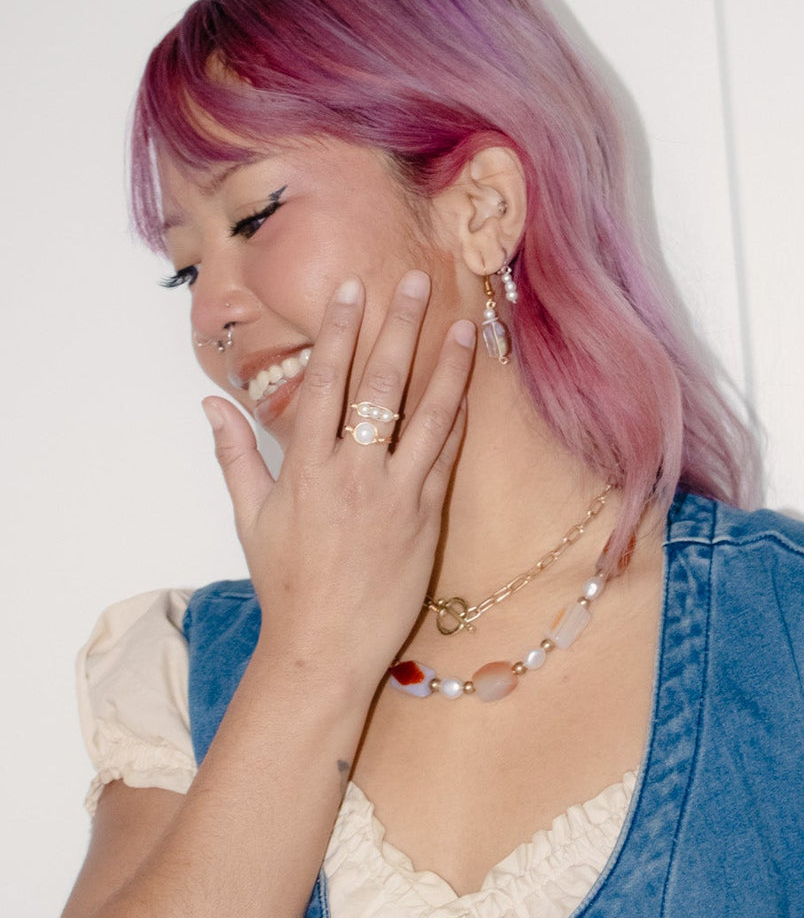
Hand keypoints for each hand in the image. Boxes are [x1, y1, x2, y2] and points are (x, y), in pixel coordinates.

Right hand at [199, 270, 474, 688]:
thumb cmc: (285, 582)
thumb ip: (234, 454)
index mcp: (308, 468)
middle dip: (401, 328)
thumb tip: (209, 403)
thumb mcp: (249, 518)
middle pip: (383, 385)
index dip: (341, 330)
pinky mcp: (428, 518)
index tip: (354, 288)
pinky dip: (459, 421)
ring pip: (430, 416)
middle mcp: (356, 472)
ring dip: (449, 367)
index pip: (326, 381)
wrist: (326, 648)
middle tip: (418, 281)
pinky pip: (447, 458)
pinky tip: (470, 389)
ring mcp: (399, 495)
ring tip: (465, 325)